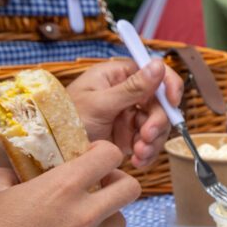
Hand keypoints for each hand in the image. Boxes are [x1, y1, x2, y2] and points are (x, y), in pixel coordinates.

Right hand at [0, 141, 140, 226]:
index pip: (110, 156)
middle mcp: (84, 215)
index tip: (89, 154)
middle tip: (99, 182)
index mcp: (62, 188)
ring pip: (120, 220)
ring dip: (108, 212)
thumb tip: (13, 172)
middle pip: (130, 189)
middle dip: (118, 180)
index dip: (104, 151)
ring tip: (83, 211)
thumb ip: (9, 175)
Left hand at [66, 59, 184, 168]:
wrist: (54, 152)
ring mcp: (128, 116)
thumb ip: (132, 88)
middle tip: (147, 137)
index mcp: (117, 77)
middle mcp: (126, 94)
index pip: (153, 72)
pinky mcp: (128, 136)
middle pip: (159, 103)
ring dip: (153, 141)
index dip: (168, 85)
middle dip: (157, 122)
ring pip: (157, 125)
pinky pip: (148, 143)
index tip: (173, 101)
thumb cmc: (67, 121)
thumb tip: (158, 65)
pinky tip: (138, 161)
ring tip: (140, 154)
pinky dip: (147, 153)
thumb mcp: (100, 104)